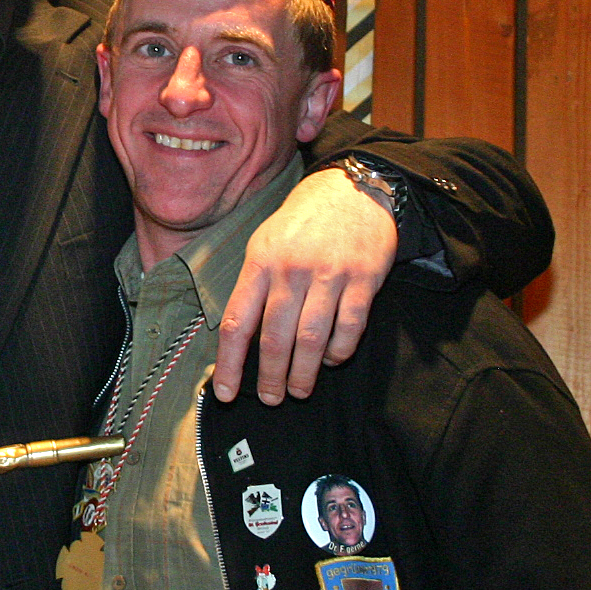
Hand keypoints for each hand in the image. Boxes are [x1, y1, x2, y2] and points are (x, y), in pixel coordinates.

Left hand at [213, 165, 396, 403]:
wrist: (352, 189)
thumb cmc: (301, 224)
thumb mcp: (264, 244)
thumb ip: (253, 287)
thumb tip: (237, 339)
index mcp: (260, 263)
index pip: (236, 323)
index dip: (230, 364)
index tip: (226, 393)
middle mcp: (291, 270)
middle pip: (274, 338)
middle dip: (270, 378)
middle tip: (270, 400)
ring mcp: (329, 274)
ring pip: (311, 339)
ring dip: (303, 374)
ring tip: (298, 391)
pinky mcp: (364, 279)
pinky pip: (349, 327)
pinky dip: (338, 352)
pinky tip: (330, 360)